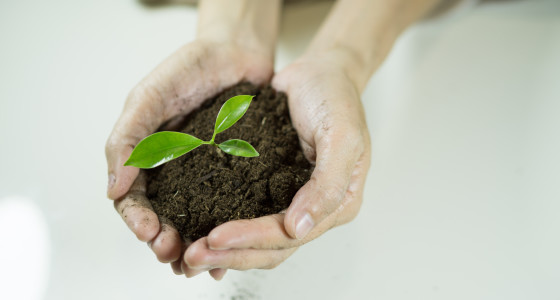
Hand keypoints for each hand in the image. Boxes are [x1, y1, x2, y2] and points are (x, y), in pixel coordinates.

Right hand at [105, 39, 272, 278]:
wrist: (238, 51)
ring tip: (201, 262)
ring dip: (194, 245)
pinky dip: (228, 230)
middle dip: (164, 240)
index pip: (134, 198)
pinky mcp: (240, 174)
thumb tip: (112, 187)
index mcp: (148, 156)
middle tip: (173, 253)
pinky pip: (232, 207)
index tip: (148, 231)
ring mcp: (208, 176)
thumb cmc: (191, 67)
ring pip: (196, 220)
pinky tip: (232, 248)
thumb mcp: (151, 96)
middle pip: (164, 217)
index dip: (137, 219)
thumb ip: (129, 137)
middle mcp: (176, 172)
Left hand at [183, 54, 370, 271]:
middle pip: (270, 247)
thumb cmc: (335, 98)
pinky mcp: (270, 187)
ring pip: (256, 239)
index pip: (290, 235)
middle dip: (231, 255)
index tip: (215, 237)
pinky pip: (246, 215)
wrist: (321, 72)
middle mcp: (314, 210)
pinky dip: (224, 227)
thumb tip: (299, 228)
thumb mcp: (343, 136)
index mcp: (337, 204)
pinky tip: (197, 230)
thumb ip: (329, 183)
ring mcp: (291, 200)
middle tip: (191, 257)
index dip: (252, 239)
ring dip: (224, 250)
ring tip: (188, 252)